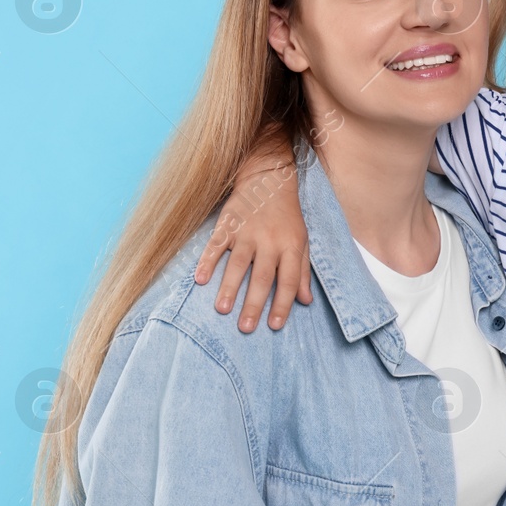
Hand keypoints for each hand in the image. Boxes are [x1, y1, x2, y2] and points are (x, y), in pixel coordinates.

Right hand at [194, 158, 311, 331]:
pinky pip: (216, 245)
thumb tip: (305, 301)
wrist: (269, 178)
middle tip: (245, 328)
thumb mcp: (302, 241)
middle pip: (262, 277)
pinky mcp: (228, 224)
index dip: (282, 304)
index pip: (288, 280)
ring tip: (222, 310)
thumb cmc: (288, 216)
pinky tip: (200, 279)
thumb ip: (302, 271)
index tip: (274, 325)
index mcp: (291, 246)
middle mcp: (270, 241)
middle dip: (253, 304)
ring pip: (238, 263)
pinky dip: (207, 261)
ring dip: (230, 287)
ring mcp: (247, 232)